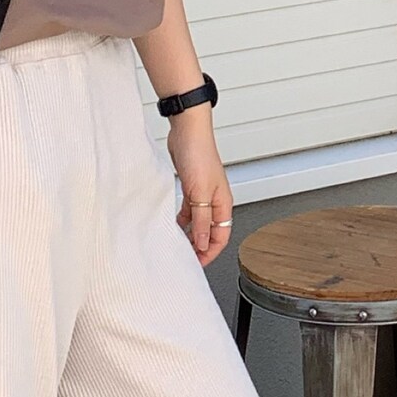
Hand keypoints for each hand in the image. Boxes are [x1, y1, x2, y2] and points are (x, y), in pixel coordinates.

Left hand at [166, 105, 232, 266]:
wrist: (187, 131)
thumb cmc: (199, 154)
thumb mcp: (200, 194)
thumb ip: (202, 220)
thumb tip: (203, 244)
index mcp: (223, 204)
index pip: (220, 237)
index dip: (209, 253)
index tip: (197, 265)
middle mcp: (214, 202)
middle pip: (210, 232)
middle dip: (199, 247)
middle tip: (185, 258)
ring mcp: (202, 195)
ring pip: (198, 223)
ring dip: (189, 235)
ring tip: (177, 245)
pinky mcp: (190, 188)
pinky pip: (188, 212)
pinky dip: (182, 221)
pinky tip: (173, 226)